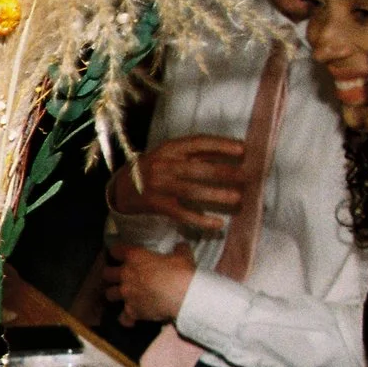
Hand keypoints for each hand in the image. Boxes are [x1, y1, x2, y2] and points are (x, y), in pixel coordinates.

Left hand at [103, 243, 197, 326]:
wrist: (184, 297)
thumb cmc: (181, 272)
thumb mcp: (183, 255)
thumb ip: (178, 249)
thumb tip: (180, 247)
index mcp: (135, 257)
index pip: (116, 250)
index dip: (118, 252)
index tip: (122, 254)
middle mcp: (126, 275)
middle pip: (106, 274)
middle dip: (112, 275)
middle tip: (120, 276)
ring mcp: (127, 294)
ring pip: (109, 294)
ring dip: (115, 295)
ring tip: (124, 296)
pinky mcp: (132, 311)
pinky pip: (122, 318)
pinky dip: (126, 318)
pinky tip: (132, 318)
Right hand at [108, 135, 247, 233]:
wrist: (121, 188)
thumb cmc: (154, 168)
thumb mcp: (169, 154)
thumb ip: (194, 154)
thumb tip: (229, 153)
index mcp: (169, 148)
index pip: (198, 143)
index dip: (221, 145)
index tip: (243, 150)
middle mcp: (163, 165)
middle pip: (197, 168)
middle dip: (224, 172)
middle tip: (246, 177)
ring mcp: (159, 186)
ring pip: (191, 191)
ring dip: (216, 194)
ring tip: (237, 198)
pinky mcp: (157, 205)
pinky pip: (182, 213)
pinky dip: (201, 220)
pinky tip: (218, 224)